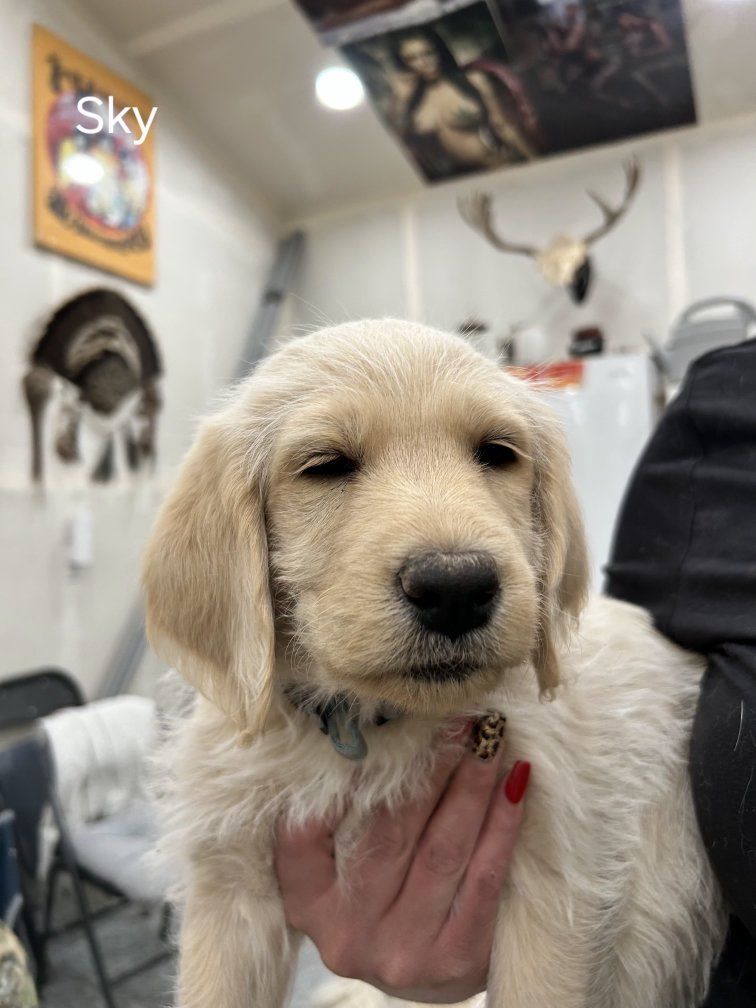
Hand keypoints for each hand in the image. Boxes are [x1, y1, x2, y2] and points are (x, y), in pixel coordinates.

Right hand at [275, 722, 529, 1003]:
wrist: (432, 974)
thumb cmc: (385, 898)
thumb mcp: (346, 863)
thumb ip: (348, 811)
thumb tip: (380, 726)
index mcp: (308, 902)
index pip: (306, 832)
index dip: (342, 776)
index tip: (382, 723)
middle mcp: (347, 933)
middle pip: (389, 832)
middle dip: (429, 766)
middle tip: (457, 716)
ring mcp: (400, 953)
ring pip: (441, 850)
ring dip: (470, 784)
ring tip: (490, 738)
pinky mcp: (456, 963)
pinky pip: (483, 880)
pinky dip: (502, 826)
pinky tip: (515, 784)